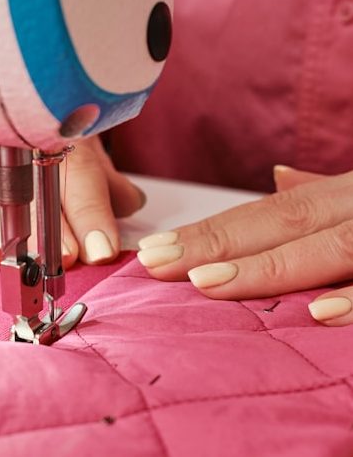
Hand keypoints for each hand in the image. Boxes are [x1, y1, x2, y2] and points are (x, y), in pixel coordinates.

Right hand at [0, 135, 144, 266]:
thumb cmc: (32, 125)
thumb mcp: (72, 145)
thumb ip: (99, 178)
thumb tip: (131, 203)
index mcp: (53, 129)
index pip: (79, 172)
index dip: (91, 212)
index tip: (100, 249)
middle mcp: (10, 129)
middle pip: (30, 177)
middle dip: (47, 222)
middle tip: (58, 256)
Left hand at [137, 165, 352, 325]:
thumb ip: (318, 193)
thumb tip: (279, 177)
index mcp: (339, 197)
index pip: (264, 214)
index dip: (209, 231)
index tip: (156, 247)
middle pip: (280, 224)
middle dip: (214, 245)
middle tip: (156, 263)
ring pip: (327, 248)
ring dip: (264, 267)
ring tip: (204, 283)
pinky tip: (317, 314)